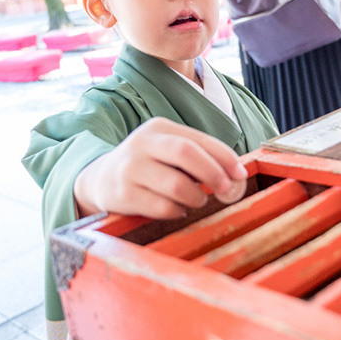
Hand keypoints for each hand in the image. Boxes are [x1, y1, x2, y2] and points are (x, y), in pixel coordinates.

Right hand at [73, 117, 248, 219]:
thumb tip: (236, 176)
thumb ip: (199, 157)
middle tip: (226, 190)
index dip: (225, 157)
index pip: (199, 140)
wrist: (100, 179)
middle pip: (186, 154)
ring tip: (196, 200)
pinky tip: (176, 209)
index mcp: (159, 128)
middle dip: (213, 173)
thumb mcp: (167, 151)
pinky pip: (162, 207)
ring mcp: (130, 168)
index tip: (240, 174)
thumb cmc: (148, 165)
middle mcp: (142, 143)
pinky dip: (177, 211)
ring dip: (196, 198)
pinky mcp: (123, 194)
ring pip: (176, 185)